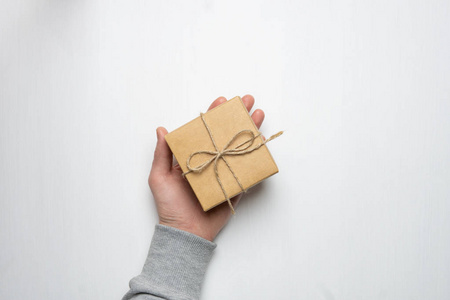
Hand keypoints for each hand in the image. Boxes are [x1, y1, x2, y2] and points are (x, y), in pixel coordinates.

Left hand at [148, 95, 264, 240]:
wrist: (185, 232)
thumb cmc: (169, 206)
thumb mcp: (159, 178)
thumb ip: (162, 154)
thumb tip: (161, 129)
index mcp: (193, 156)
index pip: (205, 131)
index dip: (214, 115)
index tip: (222, 100)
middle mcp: (210, 161)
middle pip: (225, 135)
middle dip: (237, 117)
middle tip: (248, 100)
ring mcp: (223, 173)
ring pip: (238, 148)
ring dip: (250, 131)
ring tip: (259, 116)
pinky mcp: (234, 186)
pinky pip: (246, 170)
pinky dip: (255, 157)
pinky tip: (261, 142)